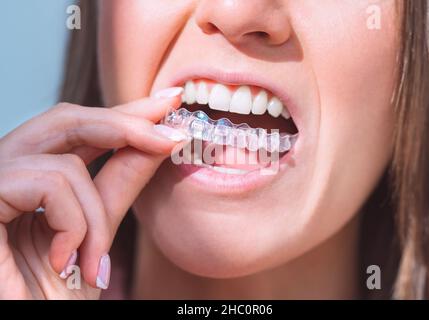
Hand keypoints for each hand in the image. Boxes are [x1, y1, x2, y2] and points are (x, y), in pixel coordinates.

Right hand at [0, 88, 185, 298]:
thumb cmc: (50, 297)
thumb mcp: (95, 233)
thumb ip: (118, 184)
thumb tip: (157, 141)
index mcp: (28, 181)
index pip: (77, 129)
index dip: (123, 113)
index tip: (168, 102)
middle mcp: (4, 174)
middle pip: (65, 119)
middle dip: (126, 125)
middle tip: (170, 137)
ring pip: (64, 162)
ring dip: (95, 215)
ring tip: (93, 260)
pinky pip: (45, 182)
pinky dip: (71, 223)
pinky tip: (63, 259)